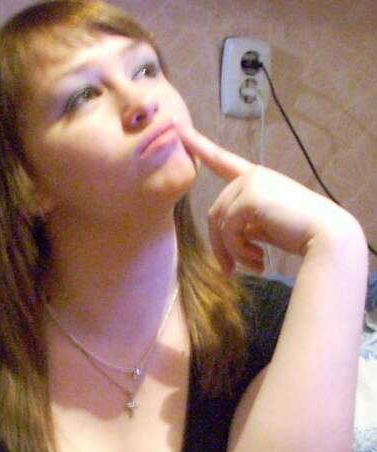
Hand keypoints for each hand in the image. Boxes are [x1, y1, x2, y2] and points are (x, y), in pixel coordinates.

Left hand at [175, 121, 358, 275]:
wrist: (324, 234)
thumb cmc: (298, 232)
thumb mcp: (263, 225)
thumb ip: (243, 222)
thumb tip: (226, 236)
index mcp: (255, 178)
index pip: (222, 159)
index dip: (199, 145)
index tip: (178, 128)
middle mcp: (251, 175)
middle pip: (216, 212)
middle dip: (221, 246)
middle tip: (231, 270)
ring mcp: (250, 183)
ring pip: (219, 223)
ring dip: (231, 251)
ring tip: (252, 265)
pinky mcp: (250, 197)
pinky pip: (228, 230)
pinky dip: (238, 251)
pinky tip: (259, 259)